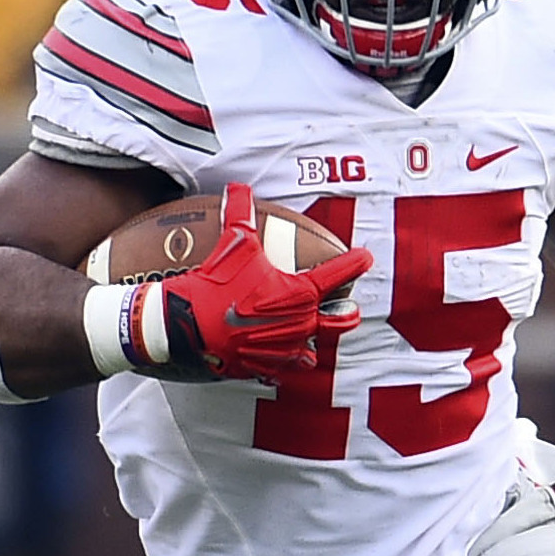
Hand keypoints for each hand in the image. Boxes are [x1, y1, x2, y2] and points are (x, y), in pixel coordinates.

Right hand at [153, 187, 370, 381]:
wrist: (190, 325)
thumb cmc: (218, 283)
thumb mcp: (233, 244)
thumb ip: (240, 213)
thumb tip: (239, 186)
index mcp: (300, 293)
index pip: (339, 274)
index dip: (356, 263)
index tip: (364, 257)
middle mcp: (300, 324)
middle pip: (339, 322)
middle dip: (346, 313)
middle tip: (348, 306)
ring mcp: (284, 349)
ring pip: (311, 351)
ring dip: (312, 340)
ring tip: (307, 332)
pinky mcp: (265, 367)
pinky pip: (283, 368)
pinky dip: (282, 361)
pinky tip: (277, 354)